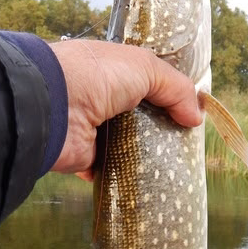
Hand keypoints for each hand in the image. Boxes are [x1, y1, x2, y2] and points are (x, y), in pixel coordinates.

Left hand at [47, 40, 201, 179]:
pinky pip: (113, 170)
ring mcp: (94, 130)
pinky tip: (151, 181)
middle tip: (188, 145)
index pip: (145, 84)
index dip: (168, 97)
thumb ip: (175, 88)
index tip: (191, 114)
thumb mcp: (145, 67)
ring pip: (129, 146)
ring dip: (148, 155)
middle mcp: (102, 99)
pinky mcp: (86, 159)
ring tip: (177, 166)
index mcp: (112, 72)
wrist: (51, 107)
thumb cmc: (96, 76)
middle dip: (162, 130)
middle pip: (140, 118)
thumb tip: (196, 117)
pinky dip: (128, 176)